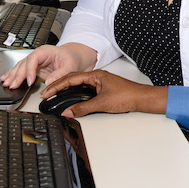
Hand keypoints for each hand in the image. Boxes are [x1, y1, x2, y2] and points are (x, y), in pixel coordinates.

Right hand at [0, 43, 88, 89]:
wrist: (72, 57)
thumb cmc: (71, 59)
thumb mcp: (70, 66)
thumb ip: (60, 73)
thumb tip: (49, 81)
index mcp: (45, 51)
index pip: (33, 59)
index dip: (29, 70)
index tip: (29, 81)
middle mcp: (38, 54)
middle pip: (24, 63)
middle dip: (17, 75)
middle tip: (13, 85)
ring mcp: (34, 61)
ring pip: (20, 66)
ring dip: (12, 75)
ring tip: (6, 83)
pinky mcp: (33, 67)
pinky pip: (21, 69)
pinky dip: (13, 74)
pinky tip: (6, 78)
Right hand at [44, 69, 168, 117]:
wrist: (141, 98)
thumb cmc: (127, 96)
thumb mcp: (102, 103)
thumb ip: (83, 108)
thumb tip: (69, 112)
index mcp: (95, 75)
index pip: (71, 79)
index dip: (57, 85)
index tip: (47, 91)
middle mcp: (96, 77)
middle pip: (72, 79)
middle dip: (58, 86)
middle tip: (47, 93)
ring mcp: (99, 83)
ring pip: (78, 84)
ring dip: (66, 88)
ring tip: (55, 94)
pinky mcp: (102, 89)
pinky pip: (84, 89)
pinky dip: (75, 93)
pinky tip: (71, 98)